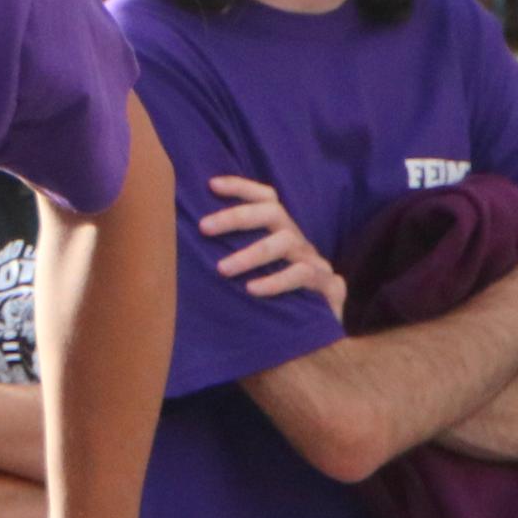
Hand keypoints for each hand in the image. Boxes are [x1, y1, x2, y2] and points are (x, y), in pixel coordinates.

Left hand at [198, 176, 344, 312]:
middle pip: (273, 212)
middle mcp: (297, 241)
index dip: (242, 187)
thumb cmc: (282, 300)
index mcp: (281, 233)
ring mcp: (314, 261)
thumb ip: (236, 258)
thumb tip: (188, 250)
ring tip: (222, 269)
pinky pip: (301, 274)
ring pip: (284, 242)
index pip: (266, 199)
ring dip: (251, 253)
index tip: (211, 185)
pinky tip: (251, 290)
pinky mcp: (326, 284)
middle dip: (237, 216)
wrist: (328, 333)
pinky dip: (275, 281)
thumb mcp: (260, 273)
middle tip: (204, 227)